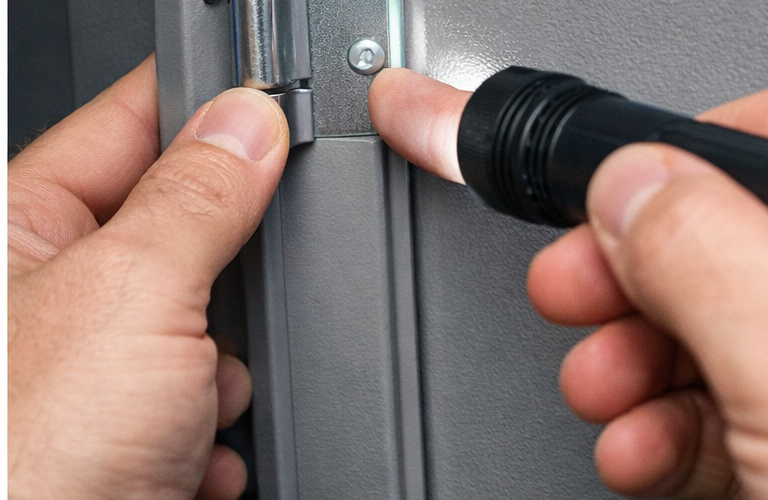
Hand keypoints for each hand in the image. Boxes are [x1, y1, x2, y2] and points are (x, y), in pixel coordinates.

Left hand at [8, 56, 289, 499]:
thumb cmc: (25, 461)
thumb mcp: (131, 298)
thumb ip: (197, 199)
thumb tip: (249, 123)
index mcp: (28, 228)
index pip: (131, 122)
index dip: (205, 106)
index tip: (269, 105)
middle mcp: (64, 289)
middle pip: (190, 225)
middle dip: (229, 268)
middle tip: (226, 296)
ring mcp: (105, 360)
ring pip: (215, 318)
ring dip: (225, 364)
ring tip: (191, 403)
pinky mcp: (139, 420)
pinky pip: (212, 388)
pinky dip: (218, 421)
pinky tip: (188, 447)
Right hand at [370, 68, 767, 497]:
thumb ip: (700, 254)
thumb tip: (621, 184)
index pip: (719, 148)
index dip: (623, 147)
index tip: (522, 147)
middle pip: (688, 239)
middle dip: (606, 271)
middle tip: (570, 292)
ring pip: (677, 325)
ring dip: (613, 362)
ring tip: (602, 392)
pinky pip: (693, 403)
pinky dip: (644, 425)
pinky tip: (639, 448)